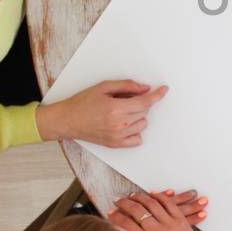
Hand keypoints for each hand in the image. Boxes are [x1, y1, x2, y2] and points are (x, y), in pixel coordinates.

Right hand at [37, 79, 164, 148]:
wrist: (67, 120)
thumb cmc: (82, 102)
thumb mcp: (103, 87)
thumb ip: (126, 86)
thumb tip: (145, 88)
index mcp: (116, 108)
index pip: (145, 102)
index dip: (157, 95)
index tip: (164, 90)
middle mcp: (119, 124)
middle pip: (145, 111)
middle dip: (140, 102)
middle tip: (125, 98)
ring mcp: (118, 136)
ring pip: (142, 124)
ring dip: (138, 115)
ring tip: (121, 111)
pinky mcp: (115, 144)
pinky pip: (137, 139)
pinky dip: (136, 130)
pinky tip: (126, 123)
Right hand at [108, 187, 207, 230]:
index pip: (126, 224)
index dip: (116, 217)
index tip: (110, 213)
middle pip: (136, 210)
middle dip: (124, 203)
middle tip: (118, 200)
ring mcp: (170, 224)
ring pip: (152, 203)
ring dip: (140, 197)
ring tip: (132, 195)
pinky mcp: (181, 221)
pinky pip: (169, 204)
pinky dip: (160, 197)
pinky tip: (152, 194)